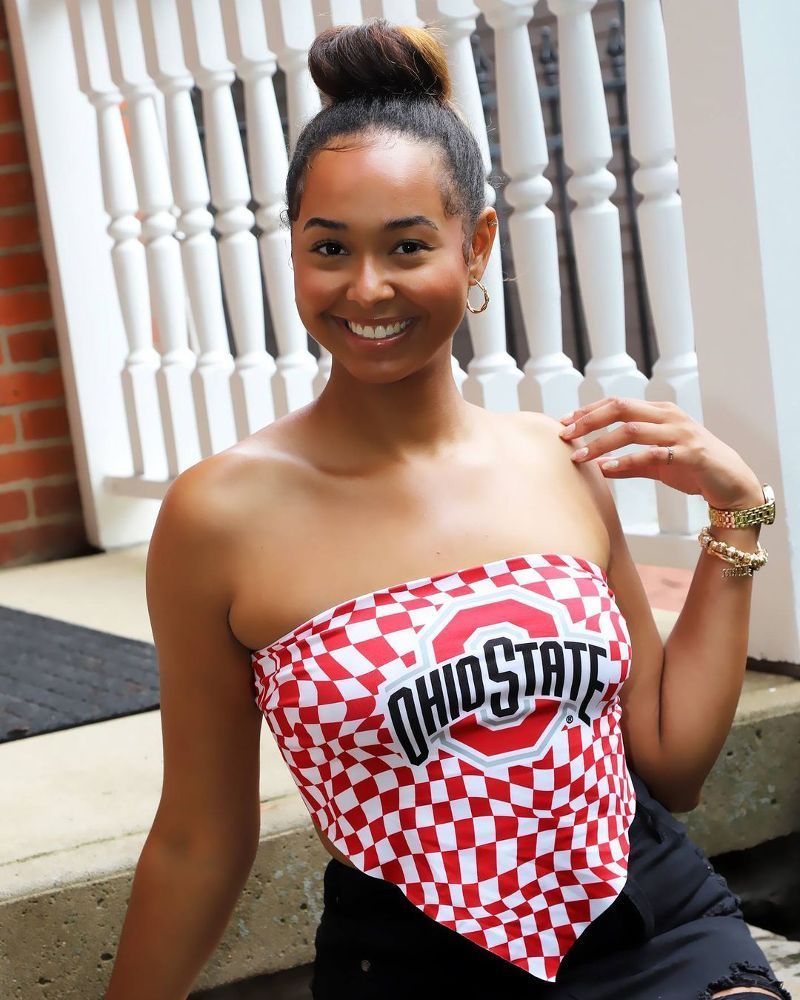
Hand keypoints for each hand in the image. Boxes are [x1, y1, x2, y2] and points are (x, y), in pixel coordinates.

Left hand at [558, 397, 763, 509]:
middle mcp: (669, 417)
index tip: (564, 422)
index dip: (589, 411)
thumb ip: (629, 465)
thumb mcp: (656, 465)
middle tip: (564, 434)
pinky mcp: (690, 453)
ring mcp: (681, 433)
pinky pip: (651, 455)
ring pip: (632, 430)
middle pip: (620, 408)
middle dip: (588, 420)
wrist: (732, 483)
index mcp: (660, 412)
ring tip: (578, 457)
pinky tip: (605, 469)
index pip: (617, 403)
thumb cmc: (694, 470)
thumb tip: (598, 468)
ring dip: (600, 443)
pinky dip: (625, 461)